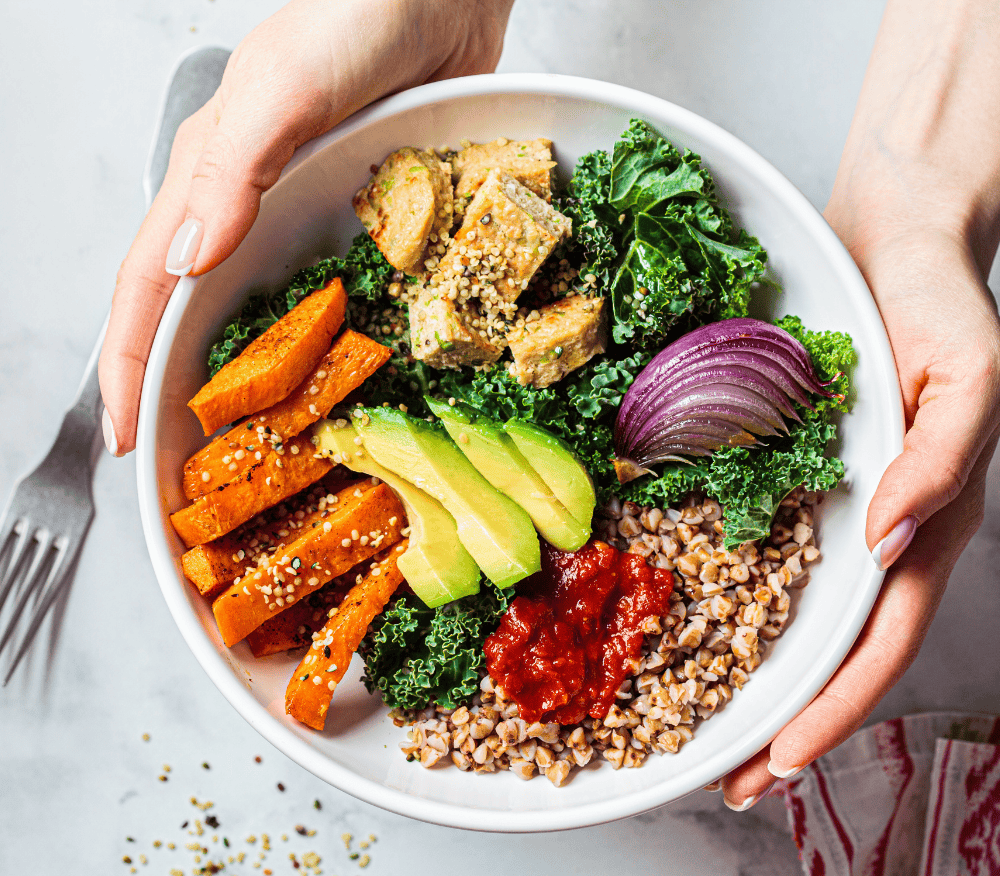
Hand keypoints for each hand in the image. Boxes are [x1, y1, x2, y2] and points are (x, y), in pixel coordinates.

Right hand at [99, 0, 512, 455]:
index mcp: (209, 178)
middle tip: (194, 466)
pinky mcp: (361, 216)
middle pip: (200, 315)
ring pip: (265, 312)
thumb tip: (189, 263)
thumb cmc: (354, 15)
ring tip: (265, 444)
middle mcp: (250, 205)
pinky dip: (327, 341)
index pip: (149, 288)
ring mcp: (306, 215)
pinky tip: (345, 378)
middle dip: (187, 389)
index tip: (130, 440)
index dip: (130, 366)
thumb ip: (232, 170)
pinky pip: (333, 292)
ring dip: (258, 378)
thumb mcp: (281, 88)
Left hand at [718, 225, 999, 809]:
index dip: (834, 706)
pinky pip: (764, 544)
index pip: (881, 638)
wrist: (897, 238)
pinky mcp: (796, 470)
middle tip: (726, 779)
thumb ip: (941, 460)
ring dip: (755, 673)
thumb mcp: (969, 376)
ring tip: (700, 725)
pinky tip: (689, 617)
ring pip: (796, 609)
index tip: (778, 762)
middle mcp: (879, 528)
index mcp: (927, 521)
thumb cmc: (944, 302)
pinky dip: (732, 591)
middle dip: (786, 719)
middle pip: (833, 646)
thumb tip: (895, 544)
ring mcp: (837, 504)